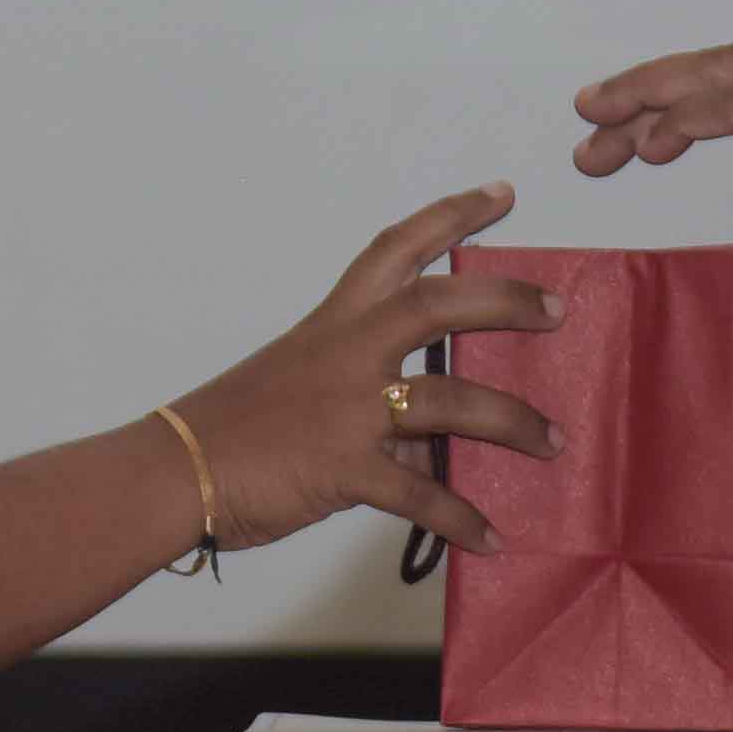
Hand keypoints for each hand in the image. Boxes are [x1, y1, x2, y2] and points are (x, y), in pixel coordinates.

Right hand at [173, 188, 561, 555]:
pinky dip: (462, 519)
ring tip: (553, 442)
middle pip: (439, 304)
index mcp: (333, 322)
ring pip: (452, 399)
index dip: (452, 216)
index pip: (397, 249)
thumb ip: (371, 406)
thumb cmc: (232, 430)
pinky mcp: (344, 468)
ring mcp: (347, 409)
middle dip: (507, 300)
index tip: (500, 194)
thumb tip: (432, 447)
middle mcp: (346, 353)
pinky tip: (491, 537)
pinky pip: (422, 495)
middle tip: (558, 308)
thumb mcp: (302, 391)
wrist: (173, 471)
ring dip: (513, 422)